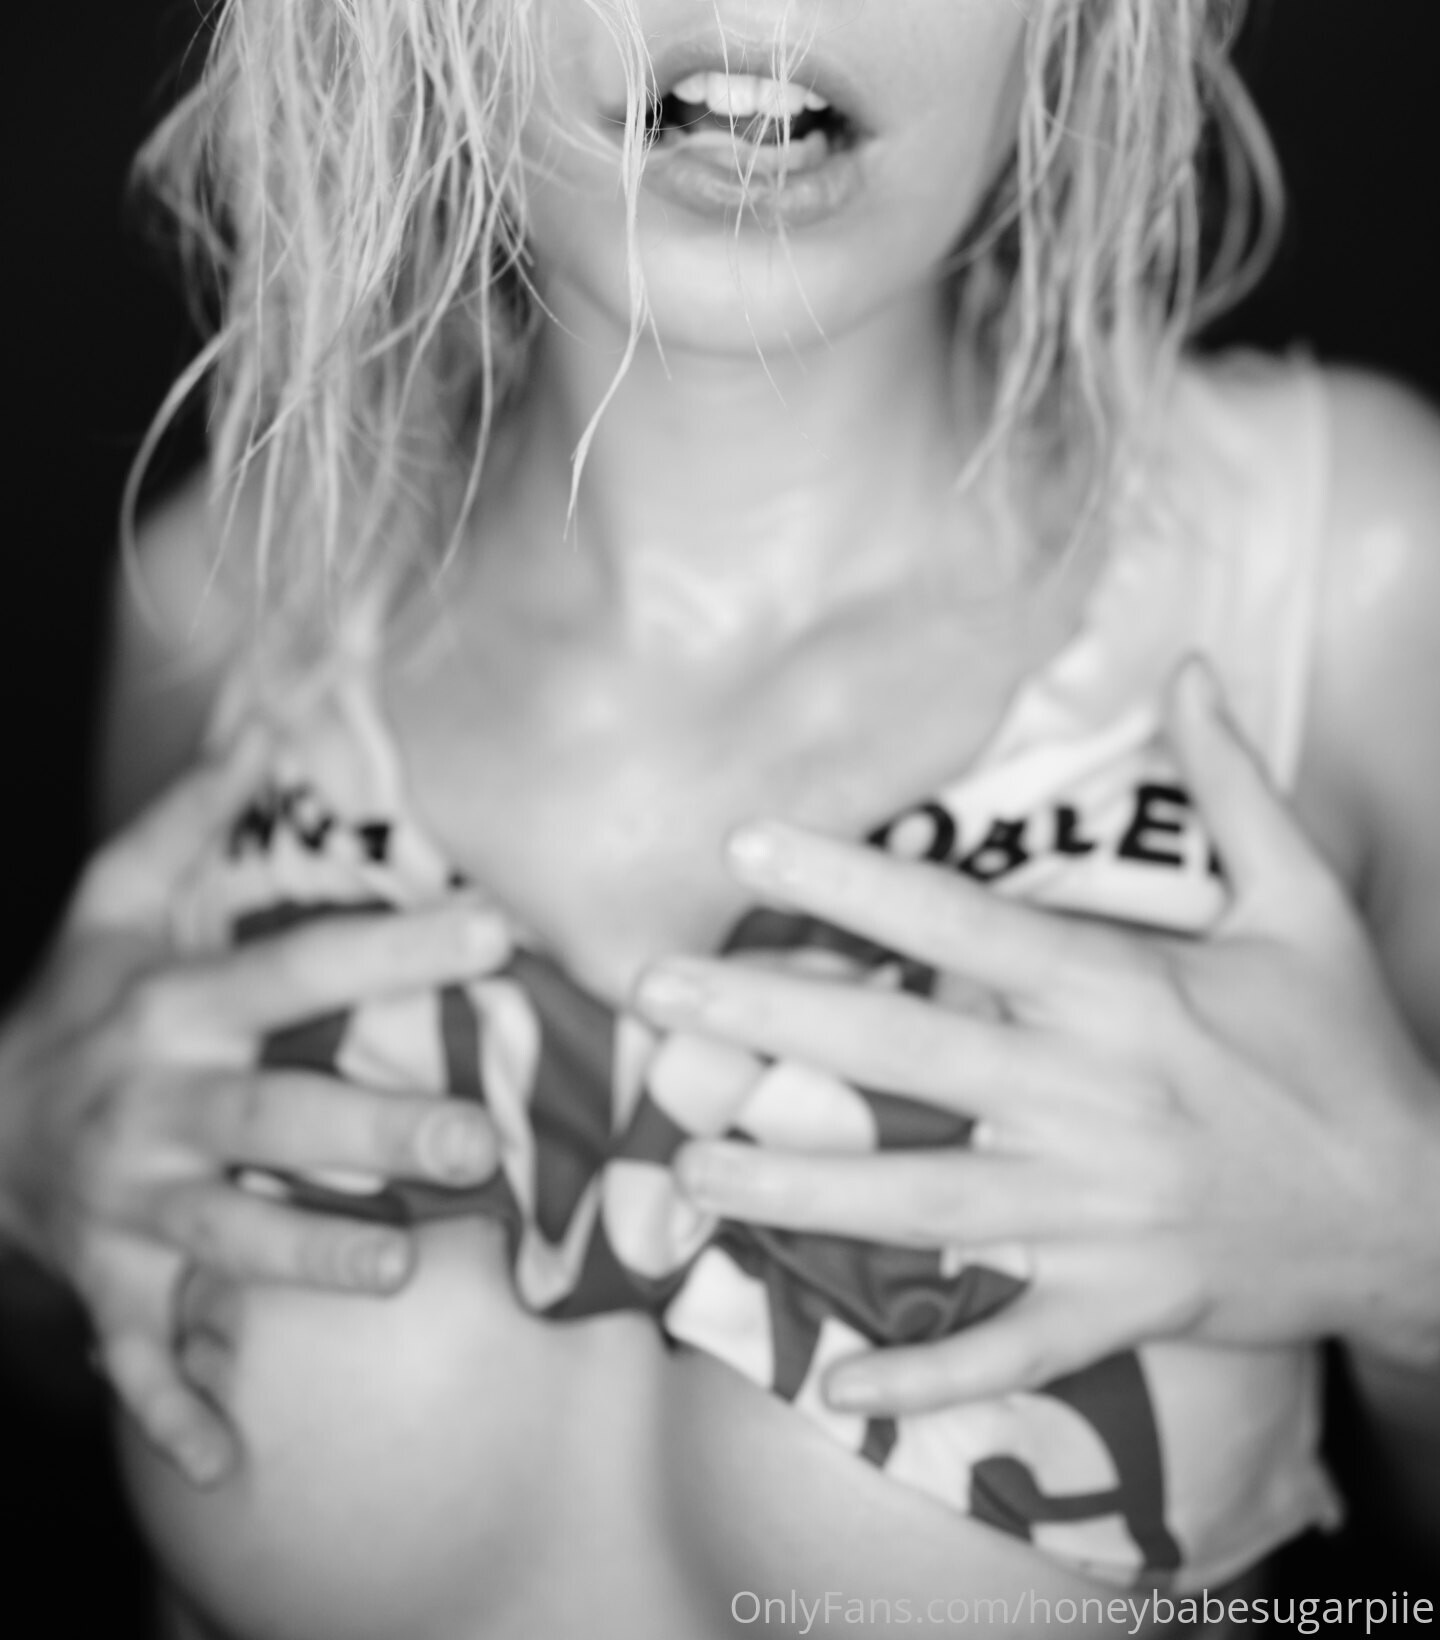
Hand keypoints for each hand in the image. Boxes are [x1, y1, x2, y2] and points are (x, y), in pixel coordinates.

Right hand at [0, 741, 508, 1483]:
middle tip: (479, 1137)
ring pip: (222, 1237)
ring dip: (304, 1252)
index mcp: (174, 1007)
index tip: (494, 929)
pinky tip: (228, 1460)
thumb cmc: (74, 1005)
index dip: (394, 946)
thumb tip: (264, 724)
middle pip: (271, 1116)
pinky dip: (176, 1412)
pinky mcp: (110, 1286)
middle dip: (371, 1127)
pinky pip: (139, 1359)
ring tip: (394, 1260)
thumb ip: (191, 818)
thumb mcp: (114, 901)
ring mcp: (130, 1206)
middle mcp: (156, 1107)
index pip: (297, 968)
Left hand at [634, 661, 1439, 1415]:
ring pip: (923, 1203)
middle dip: (770, 1024)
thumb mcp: (1307, 904)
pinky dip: (928, 1374)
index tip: (746, 846)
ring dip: (799, 1194)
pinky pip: (1009, 1347)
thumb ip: (1234, 786)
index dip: (849, 884)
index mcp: (1125, 996)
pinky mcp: (1119, 1306)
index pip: (961, 926)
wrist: (1423, 1213)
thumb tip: (1189, 668)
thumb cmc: (1350, 1051)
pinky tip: (838, 1389)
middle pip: (906, 1056)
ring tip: (686, 1173)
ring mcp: (1099, 1216)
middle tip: (654, 998)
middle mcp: (1093, 1102)